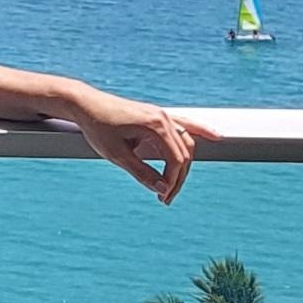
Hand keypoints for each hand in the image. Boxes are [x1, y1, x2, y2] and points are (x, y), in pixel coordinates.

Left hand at [70, 91, 209, 204]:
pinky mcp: (159, 116)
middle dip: (178, 178)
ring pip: (187, 142)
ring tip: (174, 186)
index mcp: (155, 125)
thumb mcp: (117, 155)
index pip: (176, 159)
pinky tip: (215, 137)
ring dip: (184, 166)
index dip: (172, 181)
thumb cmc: (98, 127)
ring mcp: (163, 115)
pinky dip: (200, 132)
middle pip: (184, 153)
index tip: (162, 197)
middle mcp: (164, 117)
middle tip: (165, 198)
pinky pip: (185, 125)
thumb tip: (162, 188)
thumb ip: (141, 172)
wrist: (86, 104)